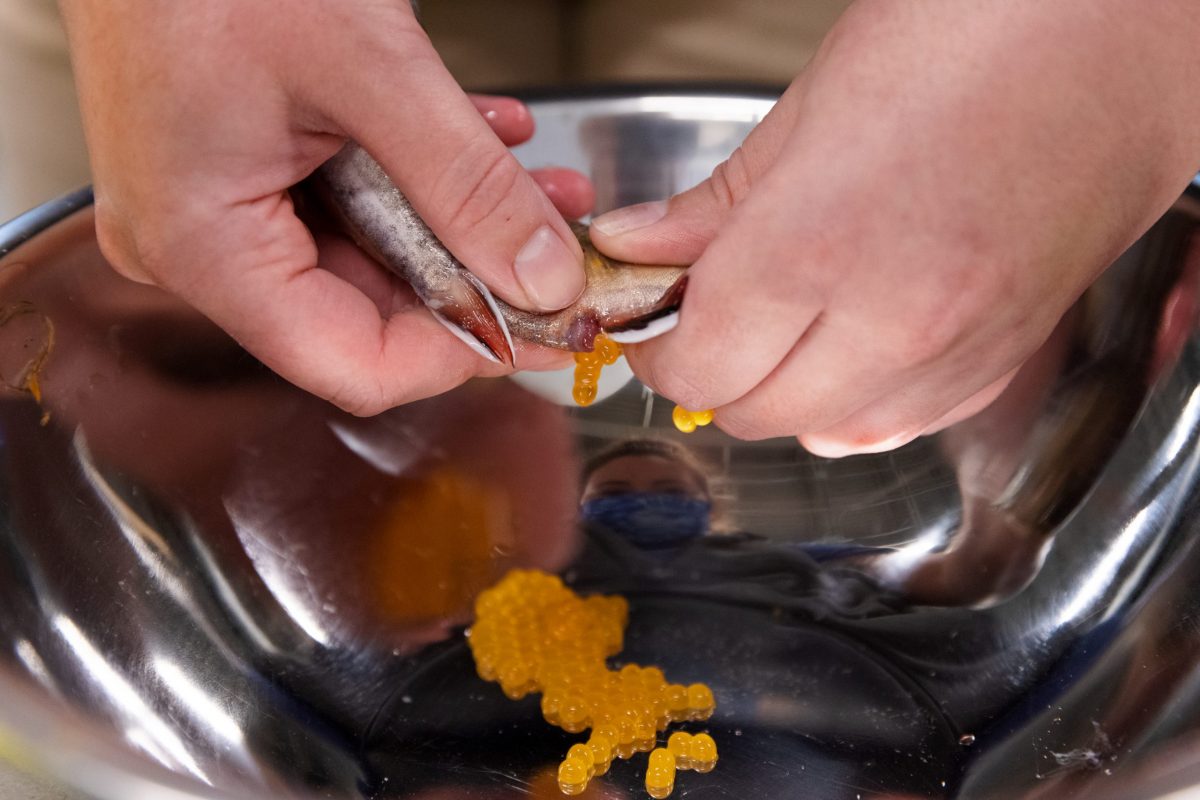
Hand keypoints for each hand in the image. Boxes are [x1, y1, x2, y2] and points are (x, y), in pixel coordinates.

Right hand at [58, 0, 592, 414]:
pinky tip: (484, 140)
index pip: (353, 364)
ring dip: (462, 220)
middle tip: (560, 247)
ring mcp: (217, 207)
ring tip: (544, 188)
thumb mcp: (369, 67)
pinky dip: (421, 178)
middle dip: (479, 276)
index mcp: (205, 247)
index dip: (461, 353)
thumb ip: (466, 184)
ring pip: (372, 255)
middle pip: (368, 313)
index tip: (543, 324)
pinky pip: (348, 202)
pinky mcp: (239, 169)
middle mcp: (200, 247)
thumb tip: (544, 277)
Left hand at [591, 0, 1199, 454]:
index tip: (653, 325)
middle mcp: (892, 323)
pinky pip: (905, 424)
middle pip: (755, 413)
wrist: (1117, 40)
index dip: (659, 351)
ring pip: (829, 433)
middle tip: (707, 320)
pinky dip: (860, 402)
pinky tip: (854, 345)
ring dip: (785, 395)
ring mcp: (959, 351)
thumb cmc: (973, 36)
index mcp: (817, 247)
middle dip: (714, 375)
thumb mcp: (806, 109)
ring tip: (782, 328)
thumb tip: (635, 247)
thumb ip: (711, 205)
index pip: (699, 364)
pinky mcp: (1006, 358)